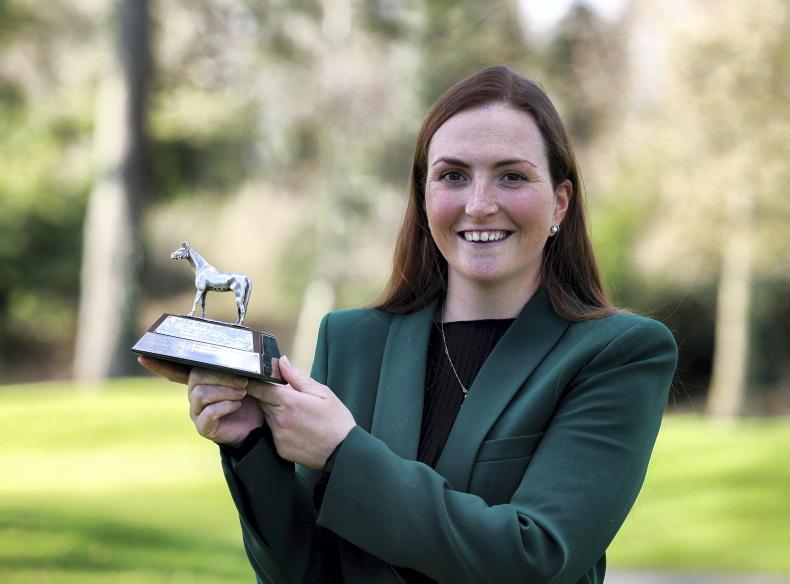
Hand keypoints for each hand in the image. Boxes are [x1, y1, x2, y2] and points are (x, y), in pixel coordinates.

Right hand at [138, 356, 262, 446]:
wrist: (263, 425)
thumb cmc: (256, 397)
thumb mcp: (253, 377)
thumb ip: (244, 365)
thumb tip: (243, 354)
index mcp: (204, 379)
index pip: (178, 369)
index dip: (161, 364)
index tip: (143, 356)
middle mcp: (196, 394)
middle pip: (196, 377)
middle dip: (220, 376)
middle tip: (243, 381)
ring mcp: (198, 411)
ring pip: (201, 394)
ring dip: (224, 391)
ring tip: (242, 393)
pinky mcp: (204, 427)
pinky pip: (207, 414)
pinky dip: (224, 406)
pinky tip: (236, 405)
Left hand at [247, 355, 355, 469]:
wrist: (343, 451)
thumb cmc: (336, 420)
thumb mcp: (322, 392)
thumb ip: (297, 377)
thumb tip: (281, 362)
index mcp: (289, 402)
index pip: (258, 388)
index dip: (254, 382)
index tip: (256, 378)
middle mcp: (279, 420)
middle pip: (262, 402)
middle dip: (269, 396)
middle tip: (287, 395)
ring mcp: (278, 436)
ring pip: (268, 417)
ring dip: (275, 411)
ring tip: (297, 413)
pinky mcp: (280, 449)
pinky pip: (274, 433)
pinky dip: (281, 427)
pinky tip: (298, 428)